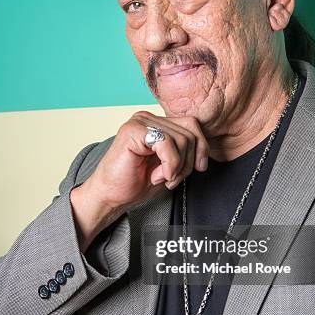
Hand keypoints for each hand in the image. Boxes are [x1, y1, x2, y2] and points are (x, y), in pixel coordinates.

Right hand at [83, 110, 209, 210]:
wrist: (110, 197)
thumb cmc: (136, 183)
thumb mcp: (171, 166)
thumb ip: (185, 152)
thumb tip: (204, 148)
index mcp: (157, 123)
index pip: (192, 124)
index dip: (201, 147)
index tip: (199, 168)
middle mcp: (148, 118)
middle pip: (190, 132)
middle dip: (188, 161)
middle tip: (172, 178)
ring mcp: (140, 122)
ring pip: (182, 139)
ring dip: (178, 166)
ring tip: (163, 178)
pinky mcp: (133, 130)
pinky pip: (167, 143)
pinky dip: (170, 164)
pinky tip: (157, 176)